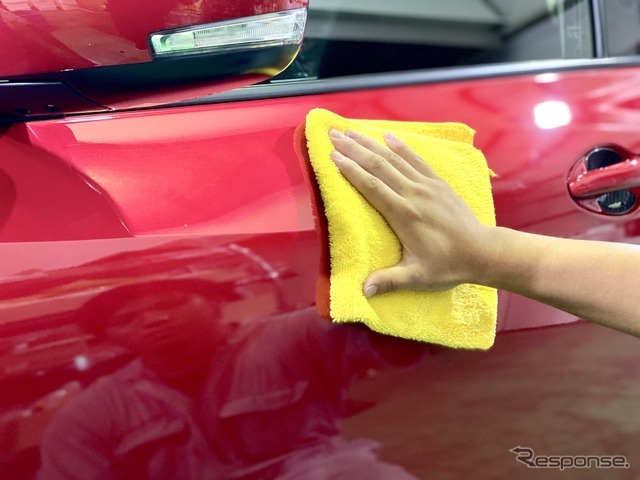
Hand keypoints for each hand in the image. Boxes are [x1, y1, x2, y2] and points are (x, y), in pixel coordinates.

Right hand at [329, 129, 494, 296]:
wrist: (482, 252)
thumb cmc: (447, 266)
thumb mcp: (417, 277)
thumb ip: (389, 281)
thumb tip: (362, 291)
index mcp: (404, 215)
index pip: (372, 186)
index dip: (351, 170)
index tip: (332, 156)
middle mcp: (414, 194)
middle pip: (379, 165)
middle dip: (354, 149)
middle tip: (334, 135)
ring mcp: (427, 185)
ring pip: (395, 158)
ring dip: (371, 143)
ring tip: (352, 131)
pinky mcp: (438, 183)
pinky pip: (416, 159)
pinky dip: (401, 146)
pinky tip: (388, 136)